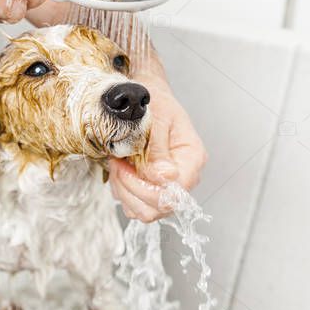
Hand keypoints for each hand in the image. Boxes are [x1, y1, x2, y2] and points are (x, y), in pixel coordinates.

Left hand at [108, 60, 206, 221]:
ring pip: (145, 211)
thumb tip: (164, 177)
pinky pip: (135, 205)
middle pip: (160, 208)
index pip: (176, 192)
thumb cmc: (154, 102)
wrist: (146, 98)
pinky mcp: (151, 188)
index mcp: (192, 158)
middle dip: (131, 190)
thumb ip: (159, 148)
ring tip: (117, 165)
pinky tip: (119, 171)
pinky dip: (122, 192)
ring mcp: (168, 185)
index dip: (147, 188)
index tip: (126, 167)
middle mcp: (184, 176)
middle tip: (117, 164)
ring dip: (124, 191)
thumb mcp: (157, 117)